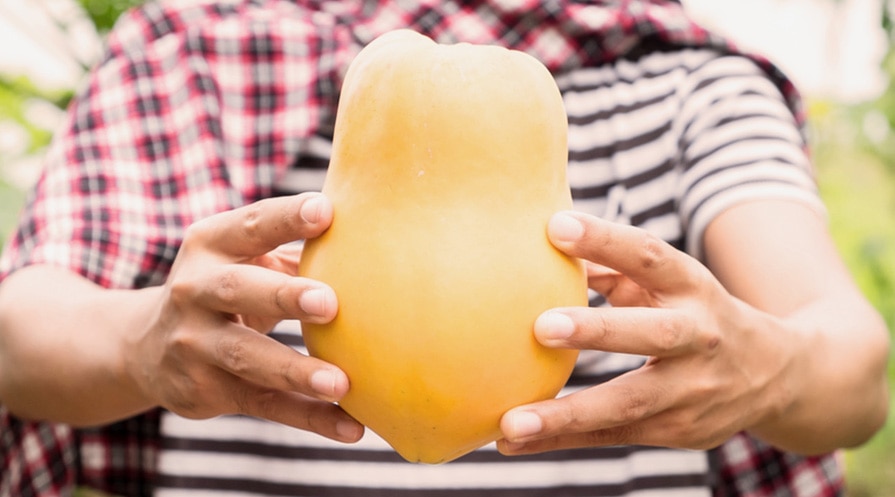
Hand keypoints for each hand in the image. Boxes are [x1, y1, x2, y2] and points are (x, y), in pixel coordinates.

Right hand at [125, 192, 363, 442]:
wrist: (147, 348)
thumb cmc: (227, 286)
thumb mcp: (242, 257)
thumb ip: (292, 245)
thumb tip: (370, 234)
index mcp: (210, 245)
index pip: (249, 225)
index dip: (285, 219)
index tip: (326, 211)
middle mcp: (194, 291)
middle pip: (237, 290)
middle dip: (283, 295)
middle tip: (329, 302)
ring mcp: (195, 345)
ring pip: (248, 357)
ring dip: (296, 371)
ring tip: (341, 383)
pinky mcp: (208, 391)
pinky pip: (265, 404)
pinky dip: (310, 418)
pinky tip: (351, 427)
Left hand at [497, 211, 794, 452]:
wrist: (776, 374)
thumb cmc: (696, 313)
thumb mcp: (670, 282)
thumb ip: (615, 267)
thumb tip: (551, 244)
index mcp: (694, 287)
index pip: (651, 256)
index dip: (606, 240)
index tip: (555, 226)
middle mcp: (700, 337)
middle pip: (653, 333)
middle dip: (597, 331)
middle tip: (541, 327)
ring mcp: (693, 391)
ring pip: (629, 404)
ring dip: (567, 413)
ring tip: (511, 422)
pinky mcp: (678, 430)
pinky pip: (613, 436)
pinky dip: (562, 439)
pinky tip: (513, 441)